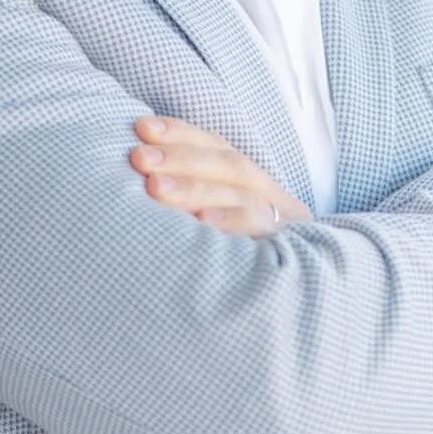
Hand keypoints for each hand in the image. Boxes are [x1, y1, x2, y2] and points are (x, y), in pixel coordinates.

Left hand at [129, 117, 311, 236]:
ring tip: (157, 188)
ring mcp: (284, 224)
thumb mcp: (213, 214)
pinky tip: (203, 221)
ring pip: (243, 196)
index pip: (216, 146)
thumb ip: (189, 190)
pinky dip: (232, 222)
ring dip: (196, 190)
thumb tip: (139, 167)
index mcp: (251, 182)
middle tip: (140, 159)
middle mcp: (271, 197)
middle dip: (180, 159)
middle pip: (229, 166)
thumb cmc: (231, 254)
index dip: (180, 133)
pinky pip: (263, 233)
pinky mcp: (288, 252)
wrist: (293, 304)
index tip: (142, 128)